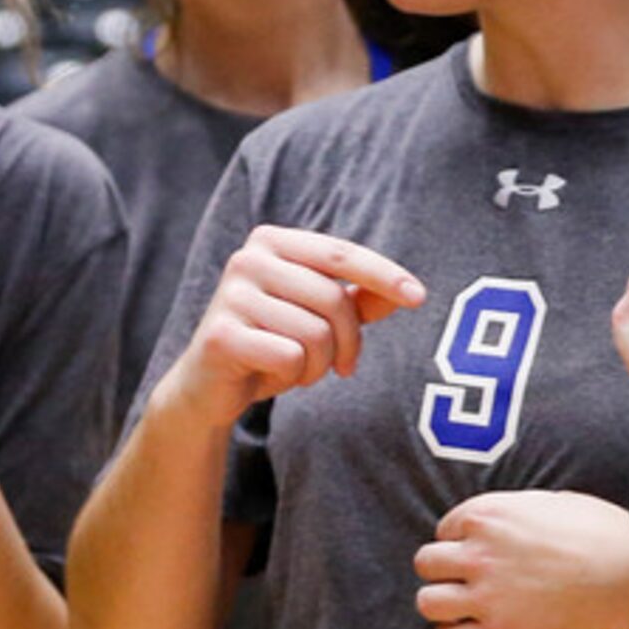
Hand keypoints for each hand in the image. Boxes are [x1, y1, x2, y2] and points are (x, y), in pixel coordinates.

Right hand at [153, 226, 425, 430]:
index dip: (384, 275)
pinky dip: (293, 376)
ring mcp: (231, 295)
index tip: (419, 297)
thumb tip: (405, 291)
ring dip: (319, 364)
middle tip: (343, 366)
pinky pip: (289, 357)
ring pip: (314, 333)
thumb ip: (359, 300)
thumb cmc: (272, 344)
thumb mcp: (319, 318)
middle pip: (332, 300)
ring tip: (300, 368)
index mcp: (273, 242)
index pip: (341, 253)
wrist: (209, 386)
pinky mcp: (220, 335)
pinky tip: (273, 375)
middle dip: (349, 342)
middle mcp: (248, 259)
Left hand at [414, 491, 628, 628]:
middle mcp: (478, 553)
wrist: (628, 576)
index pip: (444, 528)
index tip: (477, 552)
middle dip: (442, 570)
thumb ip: (517, 511)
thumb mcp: (554, 501)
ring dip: (441, 603)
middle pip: (425, 562)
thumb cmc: (601, 534)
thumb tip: (508, 521)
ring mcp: (486, 595)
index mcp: (488, 515)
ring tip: (460, 607)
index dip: (460, 541)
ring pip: (427, 601)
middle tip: (464, 579)